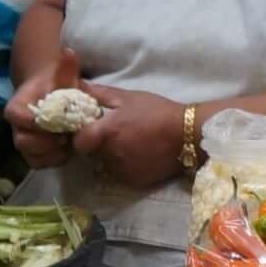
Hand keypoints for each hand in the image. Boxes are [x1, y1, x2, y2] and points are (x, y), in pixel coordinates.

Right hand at [5, 55, 75, 167]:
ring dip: (50, 153)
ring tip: (68, 144)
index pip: (14, 114)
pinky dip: (52, 161)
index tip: (47, 119)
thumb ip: (66, 65)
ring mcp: (24, 141)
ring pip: (29, 155)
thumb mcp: (62, 73)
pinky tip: (67, 152)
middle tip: (65, 136)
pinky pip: (38, 164)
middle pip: (21, 140)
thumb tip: (69, 52)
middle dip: (44, 141)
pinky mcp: (34, 153)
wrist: (54, 97)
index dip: (28, 119)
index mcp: (18, 105)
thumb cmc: (56, 85)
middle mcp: (17, 126)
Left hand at [64, 82, 187, 189]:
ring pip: (106, 164)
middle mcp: (110, 154)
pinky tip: (139, 155)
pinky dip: (125, 166)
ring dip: (112, 156)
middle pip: (92, 153)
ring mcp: (121, 170)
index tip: (90, 129)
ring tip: (130, 143)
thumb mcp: (128, 97)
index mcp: (106, 132)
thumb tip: (78, 85)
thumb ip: (100, 93)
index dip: (82, 136)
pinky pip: (121, 174)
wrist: (187, 134)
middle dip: (99, 144)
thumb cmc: (156, 111)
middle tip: (115, 133)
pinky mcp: (133, 181)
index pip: (79, 142)